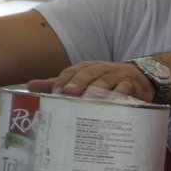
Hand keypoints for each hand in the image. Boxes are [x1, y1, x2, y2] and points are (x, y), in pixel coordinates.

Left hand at [27, 60, 152, 99]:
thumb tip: (29, 86)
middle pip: (88, 74)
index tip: (55, 94)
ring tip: (88, 100)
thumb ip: (58, 84)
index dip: (63, 81)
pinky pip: (125, 89)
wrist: (141, 78)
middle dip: (78, 82)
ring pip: (105, 81)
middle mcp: (100, 69)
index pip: (71, 72)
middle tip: (69, 93)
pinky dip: (119, 95)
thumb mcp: (82, 80)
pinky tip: (113, 102)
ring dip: (97, 90)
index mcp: (86, 68)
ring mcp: (117, 76)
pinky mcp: (132, 85)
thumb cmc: (106, 82)